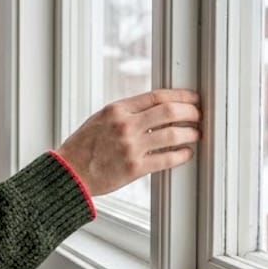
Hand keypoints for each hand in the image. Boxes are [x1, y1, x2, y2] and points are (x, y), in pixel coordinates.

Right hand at [56, 89, 200, 195]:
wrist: (69, 172)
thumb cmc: (83, 147)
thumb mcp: (101, 119)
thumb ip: (127, 112)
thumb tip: (157, 108)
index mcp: (117, 110)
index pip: (157, 96)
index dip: (180, 96)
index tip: (192, 98)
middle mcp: (125, 125)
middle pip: (170, 111)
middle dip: (191, 112)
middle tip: (198, 115)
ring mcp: (131, 147)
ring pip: (173, 135)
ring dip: (191, 133)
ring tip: (196, 134)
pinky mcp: (134, 168)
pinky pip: (167, 159)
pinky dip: (182, 155)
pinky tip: (186, 153)